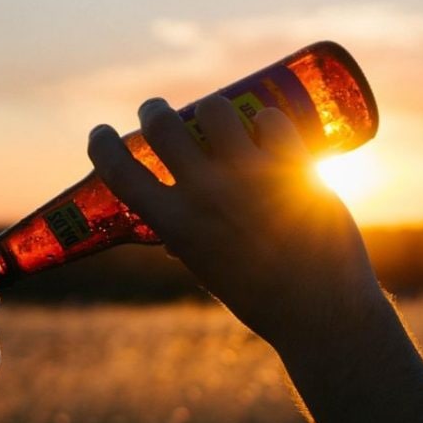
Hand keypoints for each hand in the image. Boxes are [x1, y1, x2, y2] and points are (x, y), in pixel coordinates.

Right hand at [88, 96, 385, 354]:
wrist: (321, 313)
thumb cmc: (260, 298)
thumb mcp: (208, 270)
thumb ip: (188, 243)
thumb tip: (172, 233)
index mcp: (176, 225)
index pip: (119, 171)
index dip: (102, 145)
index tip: (100, 133)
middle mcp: (207, 196)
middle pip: (163, 126)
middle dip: (153, 111)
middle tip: (157, 112)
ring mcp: (250, 178)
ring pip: (216, 110)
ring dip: (212, 110)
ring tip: (219, 119)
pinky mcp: (293, 168)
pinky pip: (271, 120)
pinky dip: (267, 121)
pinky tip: (268, 130)